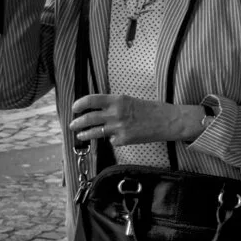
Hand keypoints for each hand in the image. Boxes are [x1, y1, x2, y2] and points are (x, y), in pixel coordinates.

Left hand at [69, 94, 200, 146]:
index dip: (79, 104)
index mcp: (117, 100)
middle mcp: (115, 114)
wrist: (168, 121)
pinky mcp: (124, 140)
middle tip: (72, 124)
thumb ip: (115, 105)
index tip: (74, 108)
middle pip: (88, 118)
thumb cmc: (153, 110)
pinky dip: (111, 139)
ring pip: (94, 132)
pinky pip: (111, 140)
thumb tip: (99, 110)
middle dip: (77, 122)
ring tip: (80, 135)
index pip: (91, 100)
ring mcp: (119, 128)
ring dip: (85, 134)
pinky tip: (117, 138)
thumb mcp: (131, 101)